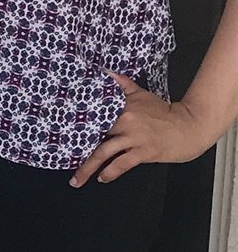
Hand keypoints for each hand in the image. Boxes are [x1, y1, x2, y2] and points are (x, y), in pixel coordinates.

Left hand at [71, 73, 213, 185]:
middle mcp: (126, 121)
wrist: (189, 126)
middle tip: (63, 158)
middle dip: (77, 147)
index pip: (94, 114)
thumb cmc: (164, 112)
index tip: (61, 131)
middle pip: (95, 135)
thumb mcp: (142, 94)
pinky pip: (122, 164)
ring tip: (77, 179)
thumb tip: (104, 72)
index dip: (77, 123)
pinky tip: (102, 178)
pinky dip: (110, 172)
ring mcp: (134, 138)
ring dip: (88, 168)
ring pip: (104, 153)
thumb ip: (122, 84)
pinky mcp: (144, 152)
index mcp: (123, 106)